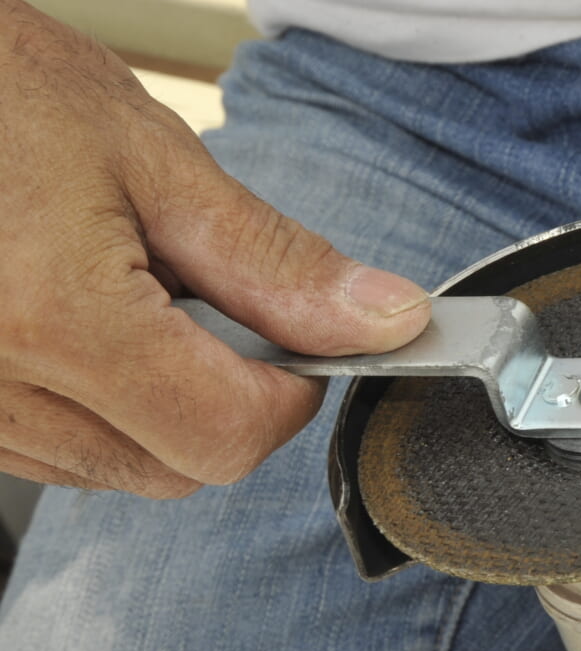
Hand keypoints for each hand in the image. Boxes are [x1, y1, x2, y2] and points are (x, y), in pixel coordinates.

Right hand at [0, 1, 428, 497]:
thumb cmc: (4, 93)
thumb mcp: (157, 163)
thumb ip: (277, 265)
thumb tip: (385, 321)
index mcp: (57, 321)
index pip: (228, 436)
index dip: (288, 395)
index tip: (295, 344)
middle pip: (181, 468)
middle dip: (228, 403)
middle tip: (208, 305)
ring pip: (122, 469)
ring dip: (161, 406)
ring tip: (123, 297)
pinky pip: (60, 454)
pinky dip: (102, 408)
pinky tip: (80, 325)